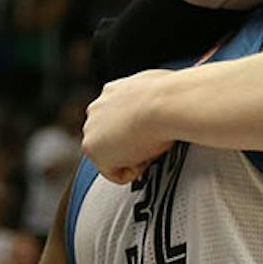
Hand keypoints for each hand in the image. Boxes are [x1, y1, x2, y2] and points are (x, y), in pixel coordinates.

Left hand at [83, 68, 178, 183]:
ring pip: (111, 156)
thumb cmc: (171, 97)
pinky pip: (113, 173)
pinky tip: (146, 158)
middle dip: (131, 146)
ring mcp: (91, 129)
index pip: (119, 119)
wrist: (164, 104)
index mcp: (113, 92)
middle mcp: (97, 108)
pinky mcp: (92, 149)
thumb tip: (170, 100)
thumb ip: (153, 100)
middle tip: (153, 143)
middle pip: (111, 139)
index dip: (139, 132)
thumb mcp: (162, 90)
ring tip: (151, 148)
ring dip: (132, 158)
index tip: (154, 134)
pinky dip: (132, 171)